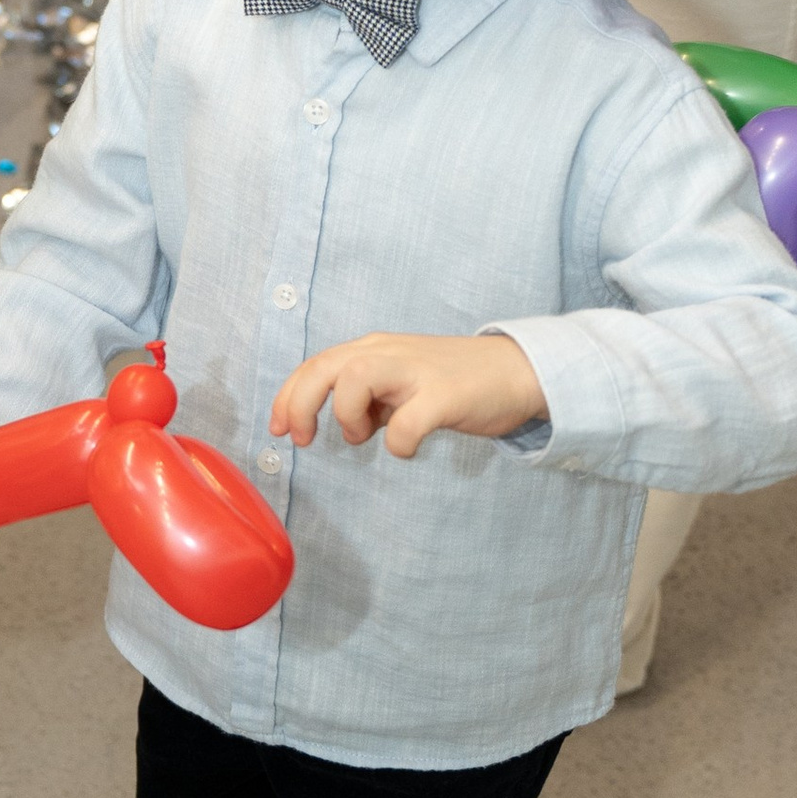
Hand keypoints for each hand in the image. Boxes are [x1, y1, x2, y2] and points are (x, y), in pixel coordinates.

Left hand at [272, 330, 545, 460]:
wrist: (517, 371)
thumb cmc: (455, 380)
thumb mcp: (402, 380)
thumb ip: (370, 396)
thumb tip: (345, 426)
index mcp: (374, 349)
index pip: (315, 365)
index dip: (288, 396)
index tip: (279, 429)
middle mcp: (389, 352)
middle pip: (325, 367)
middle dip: (299, 404)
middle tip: (303, 439)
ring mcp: (417, 372)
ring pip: (355, 378)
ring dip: (347, 415)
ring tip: (364, 434)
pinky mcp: (445, 396)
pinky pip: (406, 425)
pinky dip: (398, 444)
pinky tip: (409, 447)